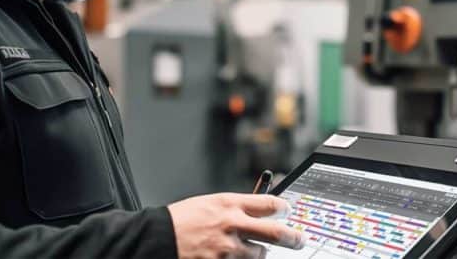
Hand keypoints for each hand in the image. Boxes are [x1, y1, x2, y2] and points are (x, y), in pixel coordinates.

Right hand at [167, 193, 303, 258]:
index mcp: (229, 203)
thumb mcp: (209, 204)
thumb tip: (261, 212)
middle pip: (276, 232)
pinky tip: (232, 256)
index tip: (287, 211)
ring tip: (247, 250)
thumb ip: (235, 208)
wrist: (158, 238)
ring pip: (260, 254)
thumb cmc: (181, 220)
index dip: (284, 208)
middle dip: (293, 238)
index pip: (270, 203)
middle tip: (299, 240)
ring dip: (258, 253)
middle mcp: (232, 224)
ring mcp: (228, 248)